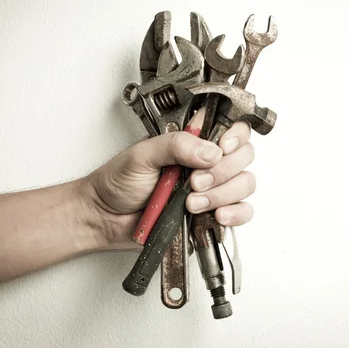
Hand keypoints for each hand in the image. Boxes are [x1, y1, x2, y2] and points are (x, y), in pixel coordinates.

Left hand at [84, 122, 254, 248]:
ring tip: (192, 203)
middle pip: (243, 157)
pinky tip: (217, 215)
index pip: (232, 129)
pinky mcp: (212, 214)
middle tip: (194, 182)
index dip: (235, 136)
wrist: (104, 218)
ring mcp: (212, 189)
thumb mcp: (142, 154)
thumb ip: (175, 146)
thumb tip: (210, 151)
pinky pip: (242, 212)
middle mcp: (207, 162)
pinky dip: (235, 214)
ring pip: (244, 184)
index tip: (221, 147)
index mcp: (193, 141)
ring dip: (222, 194)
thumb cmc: (118, 182)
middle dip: (222, 172)